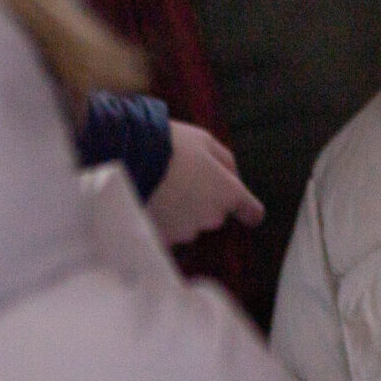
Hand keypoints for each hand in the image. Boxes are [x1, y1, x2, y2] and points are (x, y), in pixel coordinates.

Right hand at [144, 121, 264, 246]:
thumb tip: (232, 177)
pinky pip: (166, 233)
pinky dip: (160, 222)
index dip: (248, 209)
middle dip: (204, 202)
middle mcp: (212, 217)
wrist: (128, 160)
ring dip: (180, 213)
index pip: (251, 211)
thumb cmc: (170, 145)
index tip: (248, 213)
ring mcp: (186, 232)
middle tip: (183, 181)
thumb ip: (224, 161)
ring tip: (161, 189)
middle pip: (215, 215)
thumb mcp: (205, 141)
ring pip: (189, 225)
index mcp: (229, 192)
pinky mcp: (161, 239)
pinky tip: (149, 204)